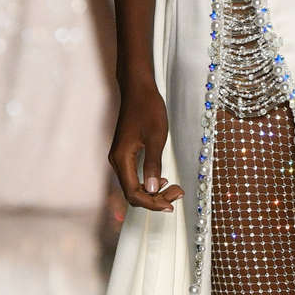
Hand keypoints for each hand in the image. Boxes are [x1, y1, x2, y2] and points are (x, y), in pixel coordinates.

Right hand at [110, 83, 184, 213]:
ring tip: (174, 188)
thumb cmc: (147, 108)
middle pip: (133, 193)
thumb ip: (153, 164)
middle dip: (155, 198)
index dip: (152, 203)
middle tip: (177, 194)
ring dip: (153, 191)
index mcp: (122, 159)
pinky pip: (134, 176)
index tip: (170, 204)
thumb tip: (153, 189)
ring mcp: (120, 157)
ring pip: (134, 186)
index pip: (133, 193)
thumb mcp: (156, 137)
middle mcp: (117, 161)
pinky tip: (163, 179)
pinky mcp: (125, 153)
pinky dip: (149, 182)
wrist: (138, 89)